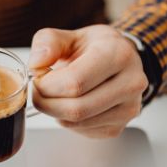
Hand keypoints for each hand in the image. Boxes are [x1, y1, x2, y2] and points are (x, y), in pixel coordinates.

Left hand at [29, 25, 148, 138]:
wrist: (118, 61)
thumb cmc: (94, 49)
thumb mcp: (71, 36)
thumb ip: (48, 43)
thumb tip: (35, 64)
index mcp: (119, 55)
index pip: (76, 82)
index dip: (47, 86)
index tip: (37, 80)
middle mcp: (131, 83)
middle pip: (77, 108)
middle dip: (47, 103)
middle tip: (38, 92)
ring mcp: (128, 108)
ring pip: (77, 122)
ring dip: (55, 112)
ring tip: (54, 95)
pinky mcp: (118, 127)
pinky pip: (82, 130)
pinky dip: (67, 120)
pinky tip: (69, 104)